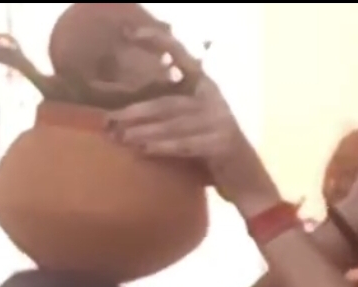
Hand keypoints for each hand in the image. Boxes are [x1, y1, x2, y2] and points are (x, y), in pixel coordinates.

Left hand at [107, 28, 278, 214]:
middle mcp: (214, 100)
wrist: (248, 181)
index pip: (182, 57)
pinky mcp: (223, 144)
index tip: (133, 34)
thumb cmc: (214, 154)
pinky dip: (162, 147)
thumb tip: (125, 114)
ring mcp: (220, 122)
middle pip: (168, 101)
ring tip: (120, 137)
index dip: (159, 43)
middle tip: (109, 120)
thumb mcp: (194, 126)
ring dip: (144, 131)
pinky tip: (143, 150)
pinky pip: (186, 145)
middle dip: (136, 111)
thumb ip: (172, 113)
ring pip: (174, 123)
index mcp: (206, 88)